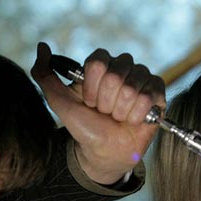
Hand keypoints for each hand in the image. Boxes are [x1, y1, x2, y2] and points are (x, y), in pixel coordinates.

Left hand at [31, 42, 164, 184]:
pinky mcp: (158, 94)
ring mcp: (142, 80)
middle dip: (106, 102)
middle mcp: (123, 68)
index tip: (90, 102)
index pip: (98, 63)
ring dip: (121, 111)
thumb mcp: (60, 102)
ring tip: (119, 117)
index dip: (92, 88)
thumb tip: (42, 47)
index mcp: (101, 65)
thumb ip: (45, 75)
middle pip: (116, 76)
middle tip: (106, 112)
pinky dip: (137, 115)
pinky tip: (134, 120)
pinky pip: (149, 97)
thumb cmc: (85, 128)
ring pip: (131, 88)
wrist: (104, 152)